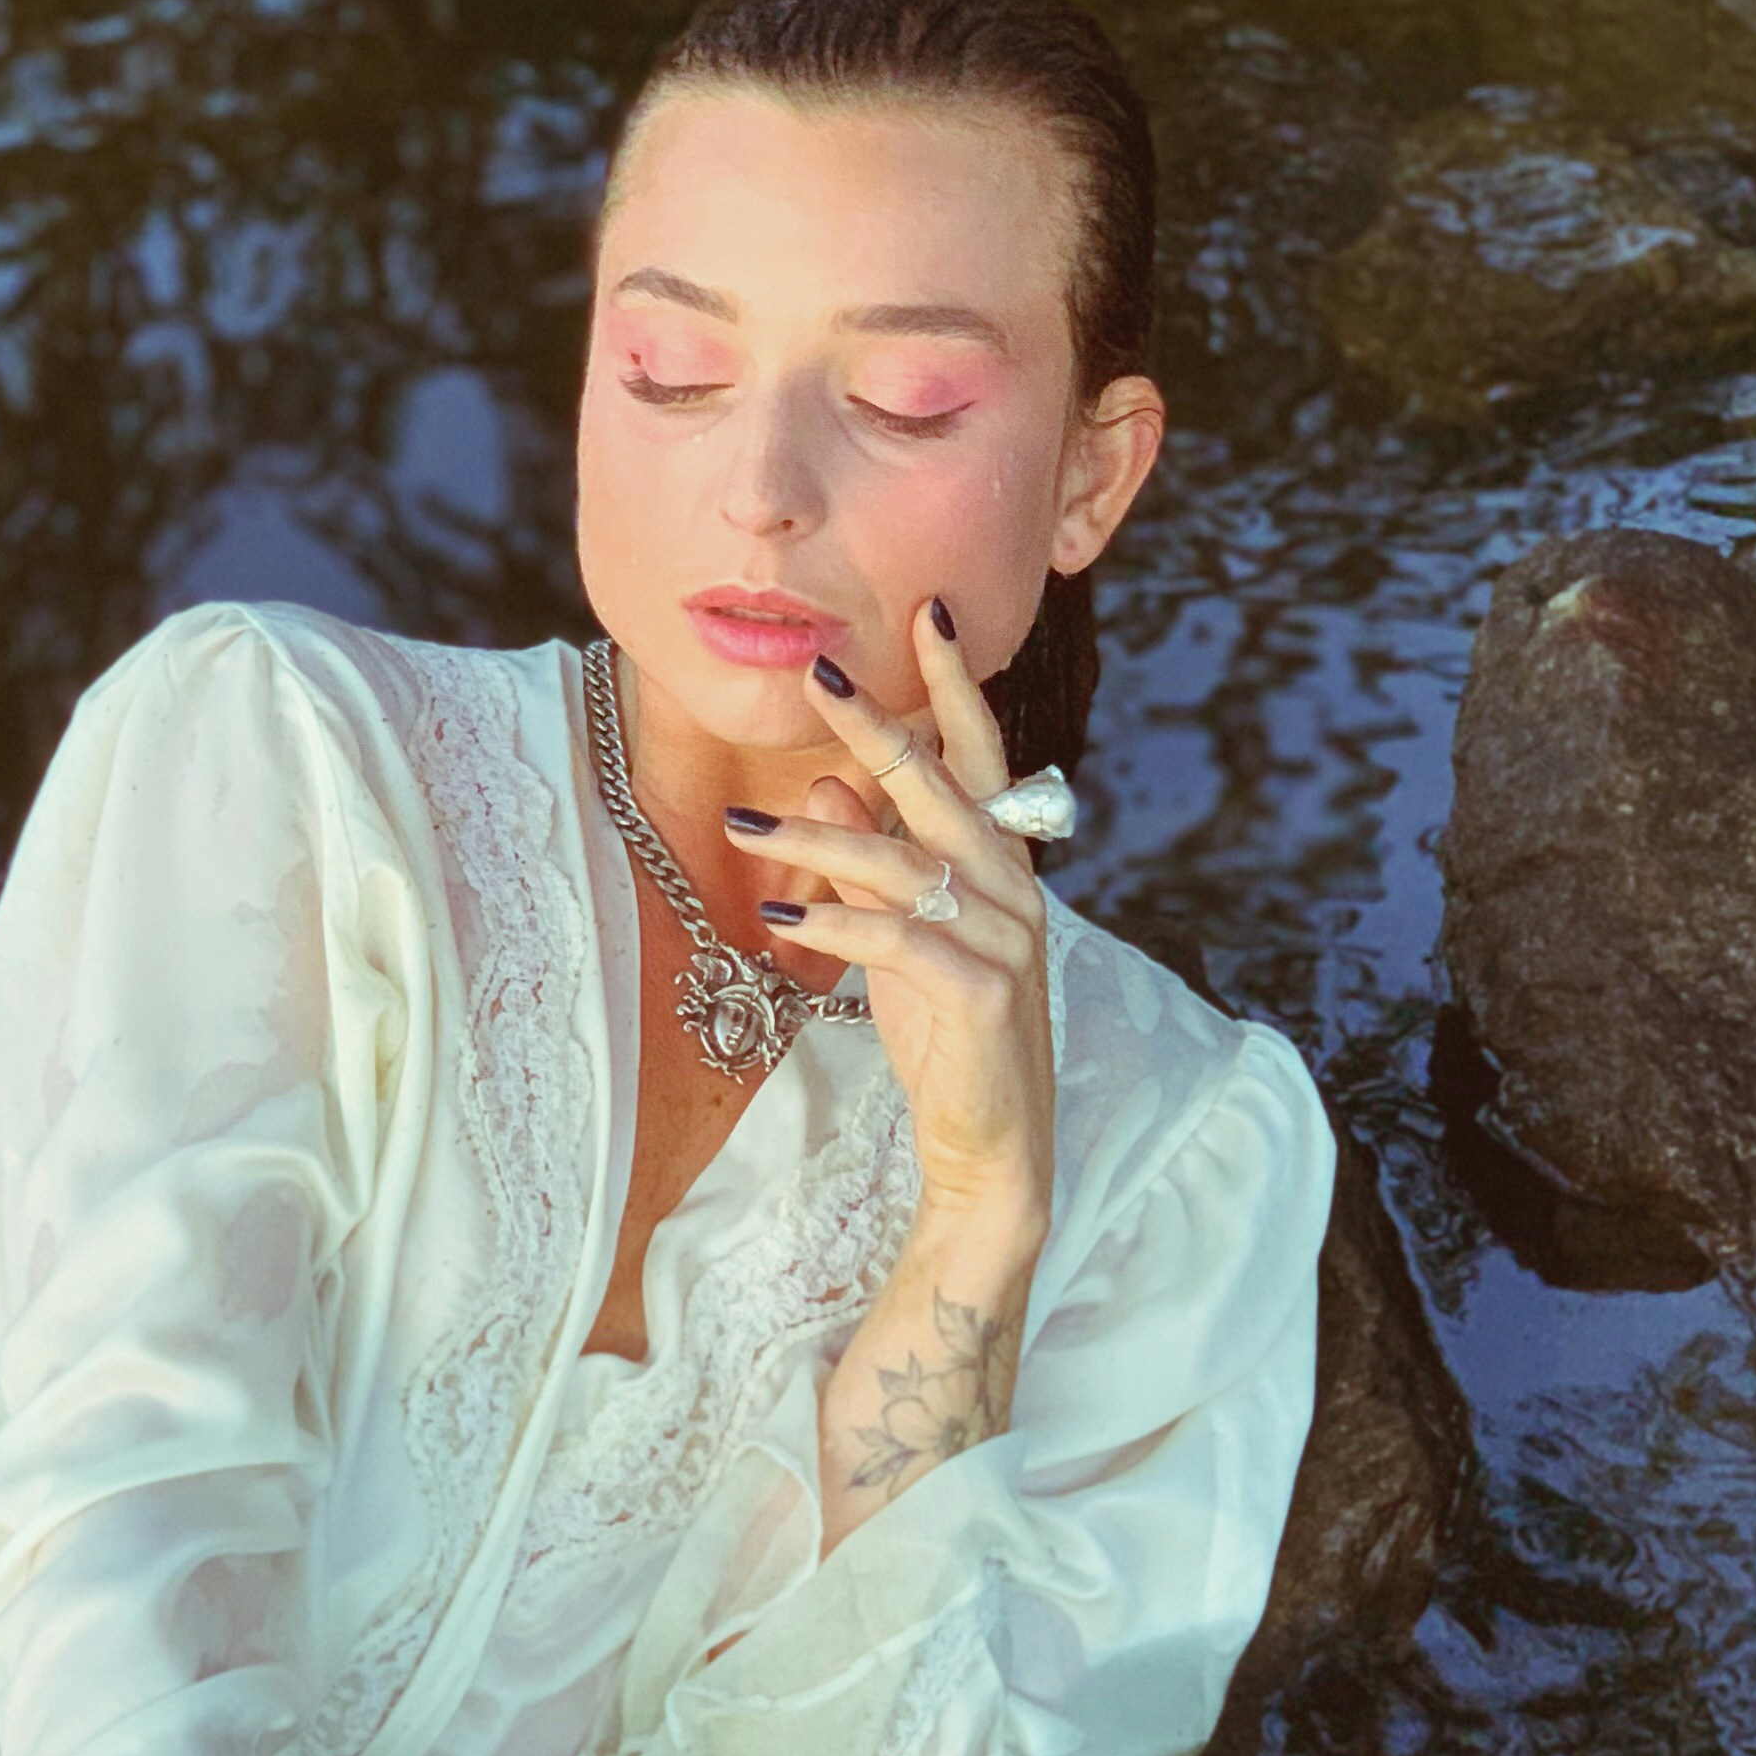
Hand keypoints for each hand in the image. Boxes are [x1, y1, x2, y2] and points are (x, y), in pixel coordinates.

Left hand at [727, 596, 1056, 1243]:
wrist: (990, 1145)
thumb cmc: (945, 1039)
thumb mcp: (897, 940)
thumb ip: (869, 865)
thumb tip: (827, 789)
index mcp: (998, 863)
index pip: (979, 754)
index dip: (953, 684)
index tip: (928, 611)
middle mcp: (1011, 886)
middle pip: (941, 783)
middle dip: (877, 723)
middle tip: (818, 669)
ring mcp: (1004, 938)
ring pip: (903, 862)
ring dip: (817, 839)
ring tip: (744, 821)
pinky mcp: (981, 991)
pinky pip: (896, 937)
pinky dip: (833, 922)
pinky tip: (778, 916)